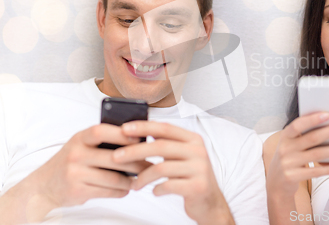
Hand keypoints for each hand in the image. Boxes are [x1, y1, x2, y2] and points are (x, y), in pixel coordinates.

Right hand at [26, 124, 150, 210]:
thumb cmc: (71, 161)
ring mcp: (75, 173)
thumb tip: (139, 140)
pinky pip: (107, 191)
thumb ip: (103, 141)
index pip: (102, 131)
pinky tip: (127, 189)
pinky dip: (120, 191)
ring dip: (131, 180)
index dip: (122, 134)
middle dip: (136, 162)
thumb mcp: (82, 145)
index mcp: (80, 138)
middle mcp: (76, 154)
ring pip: (113, 178)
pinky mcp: (77, 191)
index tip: (141, 139)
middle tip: (150, 165)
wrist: (43, 185)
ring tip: (141, 180)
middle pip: (114, 158)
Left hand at [112, 121, 234, 224]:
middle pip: (160, 146)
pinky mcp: (197, 186)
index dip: (144, 127)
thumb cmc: (190, 177)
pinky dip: (157, 189)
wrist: (210, 202)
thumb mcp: (182, 156)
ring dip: (143, 177)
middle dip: (135, 151)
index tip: (124, 129)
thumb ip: (167, 145)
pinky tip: (154, 191)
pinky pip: (168, 185)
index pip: (165, 128)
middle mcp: (198, 151)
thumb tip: (135, 135)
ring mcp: (199, 168)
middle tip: (116, 157)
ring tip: (134, 184)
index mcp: (193, 139)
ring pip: (161, 167)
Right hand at [266, 112, 328, 197]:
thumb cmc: (289, 157)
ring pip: (317, 155)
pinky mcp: (293, 176)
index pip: (298, 125)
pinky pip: (317, 171)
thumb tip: (327, 121)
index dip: (312, 119)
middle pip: (312, 138)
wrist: (276, 183)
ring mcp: (288, 163)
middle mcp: (285, 149)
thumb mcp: (290, 144)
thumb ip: (302, 135)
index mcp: (285, 136)